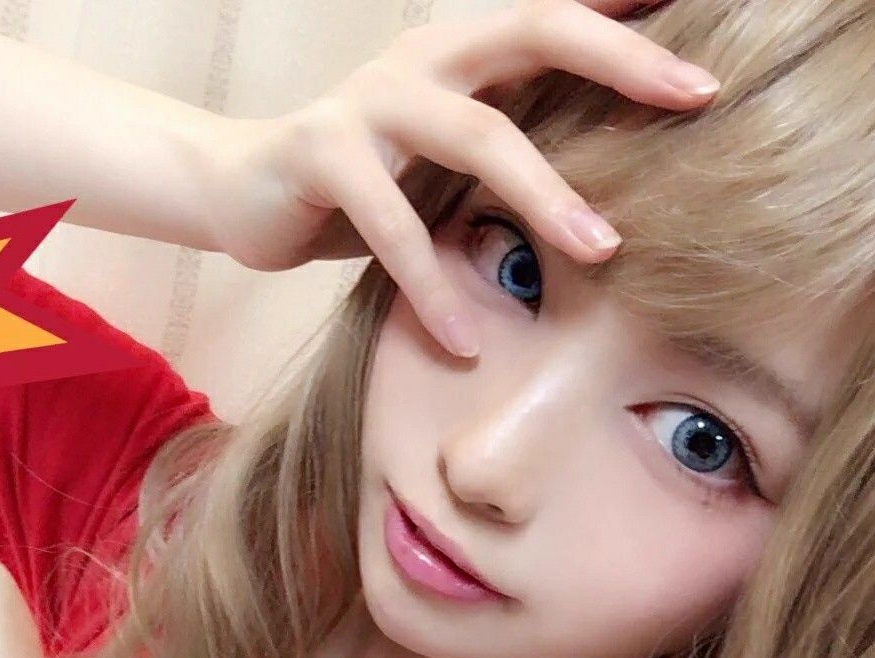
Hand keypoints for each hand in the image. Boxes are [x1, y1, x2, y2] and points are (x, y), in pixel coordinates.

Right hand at [204, 0, 718, 357]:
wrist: (240, 190)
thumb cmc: (360, 183)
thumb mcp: (440, 162)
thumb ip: (506, 153)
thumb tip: (606, 199)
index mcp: (457, 51)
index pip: (555, 16)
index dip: (629, 20)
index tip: (704, 49)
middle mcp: (420, 57)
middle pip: (532, 30)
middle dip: (620, 62)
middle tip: (696, 97)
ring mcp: (368, 99)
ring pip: (474, 132)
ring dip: (542, 192)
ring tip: (601, 250)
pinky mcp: (320, 153)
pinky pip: (390, 221)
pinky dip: (431, 282)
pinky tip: (463, 337)